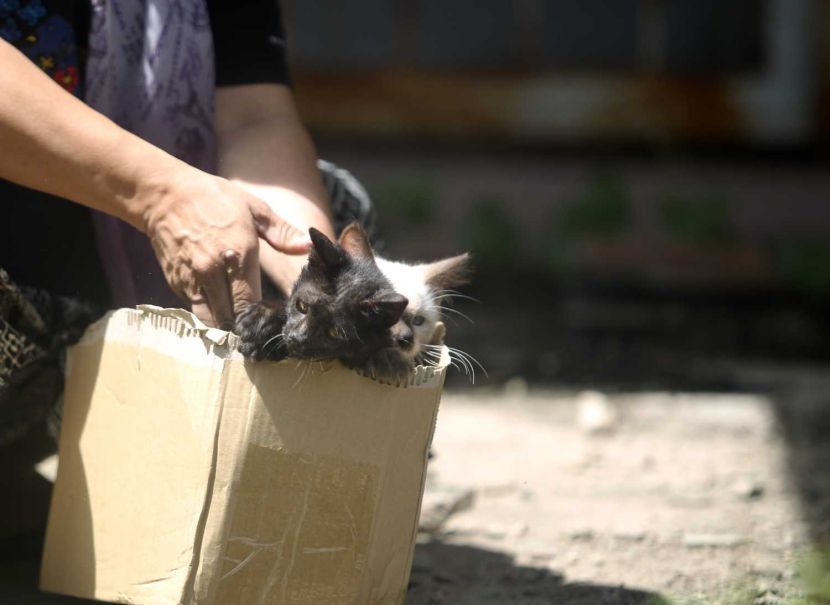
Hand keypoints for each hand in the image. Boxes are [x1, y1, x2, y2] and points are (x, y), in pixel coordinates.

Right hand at [141, 168, 309, 328]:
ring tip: (237, 322)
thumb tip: (309, 246)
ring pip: (210, 320)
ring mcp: (192, 279)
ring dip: (224, 325)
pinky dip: (207, 313)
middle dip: (244, 326)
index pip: (251, 304)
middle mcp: (213, 271)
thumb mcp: (255, 209)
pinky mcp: (175, 283)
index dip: (261, 317)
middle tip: (255, 326)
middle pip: (231, 318)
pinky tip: (219, 307)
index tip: (270, 318)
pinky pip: (195, 309)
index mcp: (239, 254)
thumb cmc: (215, 198)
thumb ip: (282, 233)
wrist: (165, 195)